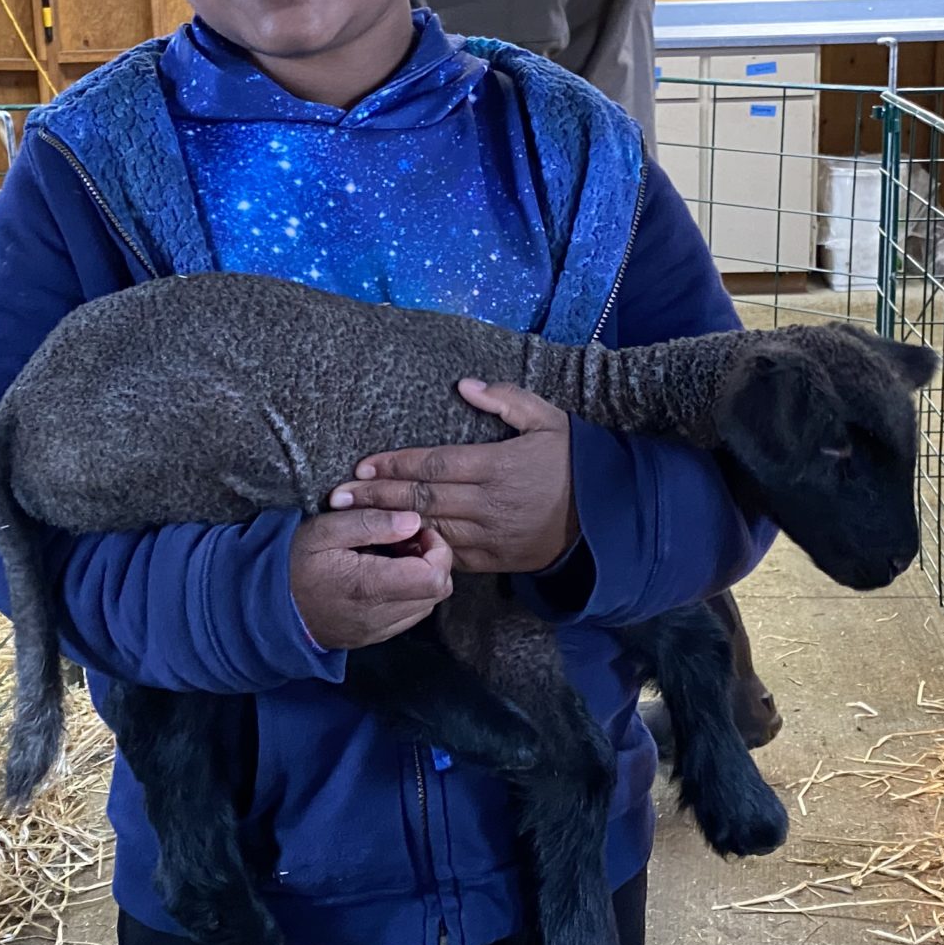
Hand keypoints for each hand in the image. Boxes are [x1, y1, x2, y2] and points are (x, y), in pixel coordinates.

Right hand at [288, 507, 455, 649]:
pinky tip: (385, 574)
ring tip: (393, 555)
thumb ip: (370, 522)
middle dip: (432, 560)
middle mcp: (378, 616)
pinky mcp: (373, 637)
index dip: (438, 549)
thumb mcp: (324, 530)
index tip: (417, 530)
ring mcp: (377, 631)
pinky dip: (409, 593)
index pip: (434, 577)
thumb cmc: (291, 564)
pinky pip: (409, 616)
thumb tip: (413, 521)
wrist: (264, 609)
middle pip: (438, 592)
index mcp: (368, 586)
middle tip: (405, 539)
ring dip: (421, 577)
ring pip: (427, 605)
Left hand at [329, 380, 577, 575]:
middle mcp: (488, 503)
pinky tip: (391, 545)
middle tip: (337, 498)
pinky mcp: (493, 559)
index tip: (361, 466)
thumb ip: (506, 400)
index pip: (433, 463)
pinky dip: (418, 549)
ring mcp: (489, 535)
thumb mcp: (549, 420)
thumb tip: (464, 385)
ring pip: (428, 528)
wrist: (606, 518)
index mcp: (497, 466)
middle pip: (420, 498)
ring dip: (388, 524)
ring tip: (352, 521)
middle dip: (375, 497)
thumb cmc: (574, 463)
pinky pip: (448, 554)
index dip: (394, 464)